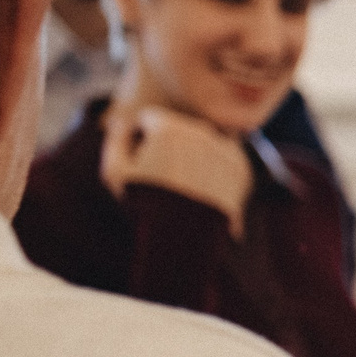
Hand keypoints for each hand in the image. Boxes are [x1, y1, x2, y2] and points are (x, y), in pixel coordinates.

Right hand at [101, 100, 252, 230]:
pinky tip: (202, 189)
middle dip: (168, 145)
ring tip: (183, 185)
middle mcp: (200, 131)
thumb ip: (115, 140)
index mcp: (168, 127)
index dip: (141, 138)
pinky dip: (214, 169)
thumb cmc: (145, 204)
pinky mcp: (240, 166)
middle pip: (178, 129)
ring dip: (192, 154)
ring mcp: (224, 148)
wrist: (186, 238)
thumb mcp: (115, 173)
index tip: (141, 162)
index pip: (150, 119)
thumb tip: (121, 122)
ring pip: (202, 142)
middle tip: (163, 177)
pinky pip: (223, 158)